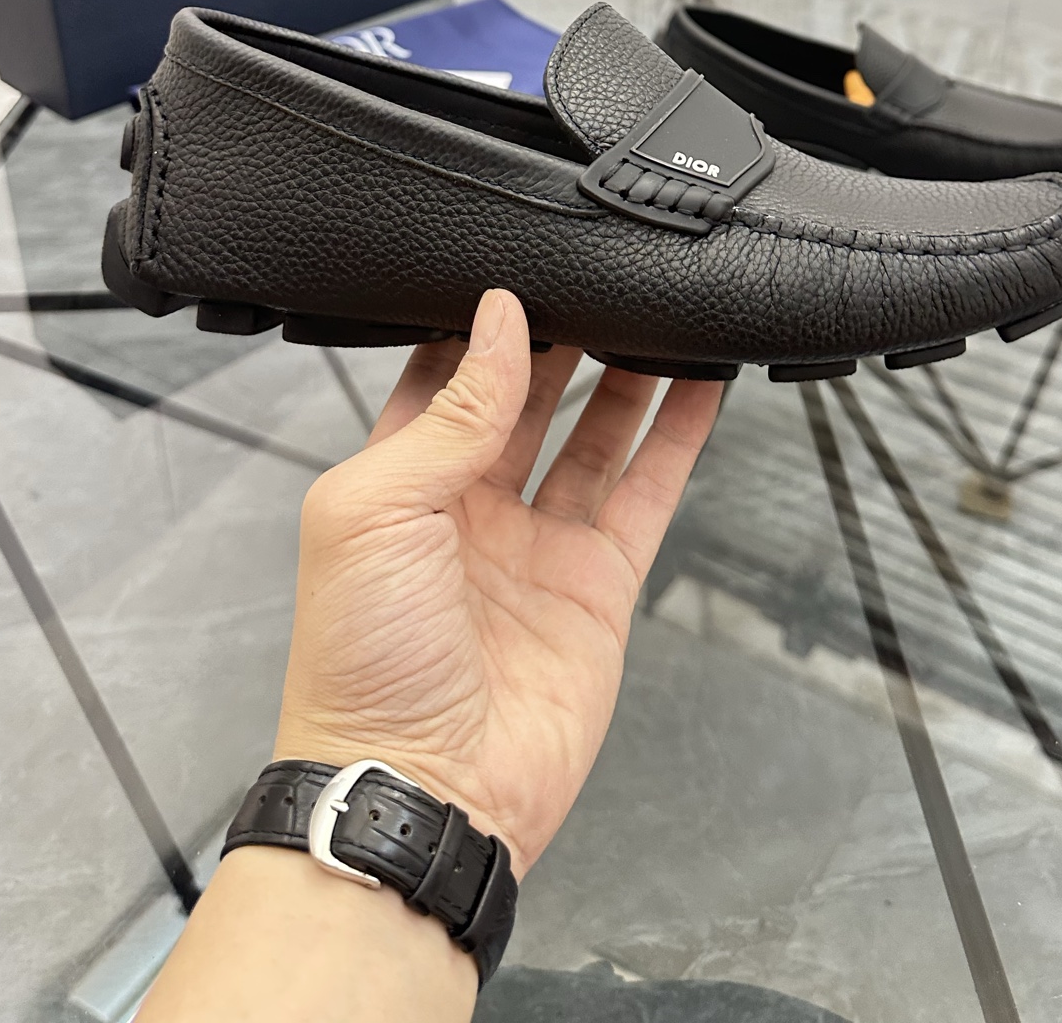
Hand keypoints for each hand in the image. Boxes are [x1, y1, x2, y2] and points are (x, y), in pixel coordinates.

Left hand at [274, 289, 723, 876]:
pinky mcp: (596, 585)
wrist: (423, 790)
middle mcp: (468, 510)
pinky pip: (645, 493)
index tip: (518, 270)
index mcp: (397, 485)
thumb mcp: (376, 511)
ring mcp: (537, 547)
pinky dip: (676, 437)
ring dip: (625, 374)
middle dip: (559, 339)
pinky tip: (701, 385)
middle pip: (524, 400)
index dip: (479, 327)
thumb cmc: (360, 665)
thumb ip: (449, 414)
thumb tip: (498, 321)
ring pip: (593, 435)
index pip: (442, 380)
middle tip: (597, 279)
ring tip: (657, 311)